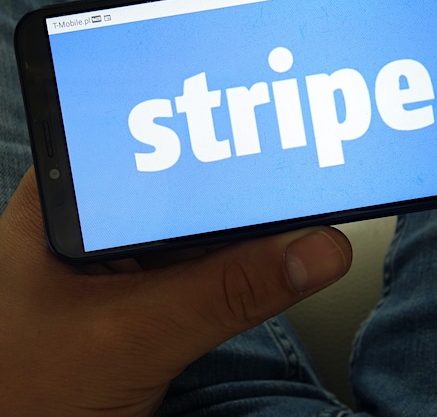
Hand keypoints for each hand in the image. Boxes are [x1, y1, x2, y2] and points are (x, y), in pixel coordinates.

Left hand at [0, 168, 351, 415]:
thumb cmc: (26, 398)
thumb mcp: (132, 337)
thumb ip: (226, 293)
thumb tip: (315, 250)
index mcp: (64, 204)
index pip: (149, 148)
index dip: (216, 138)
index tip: (278, 140)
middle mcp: (97, 223)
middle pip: (183, 187)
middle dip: (242, 188)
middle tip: (305, 175)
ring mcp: (125, 261)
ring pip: (200, 231)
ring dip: (247, 232)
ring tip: (302, 214)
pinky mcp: (148, 296)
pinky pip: (205, 270)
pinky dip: (241, 270)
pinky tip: (273, 260)